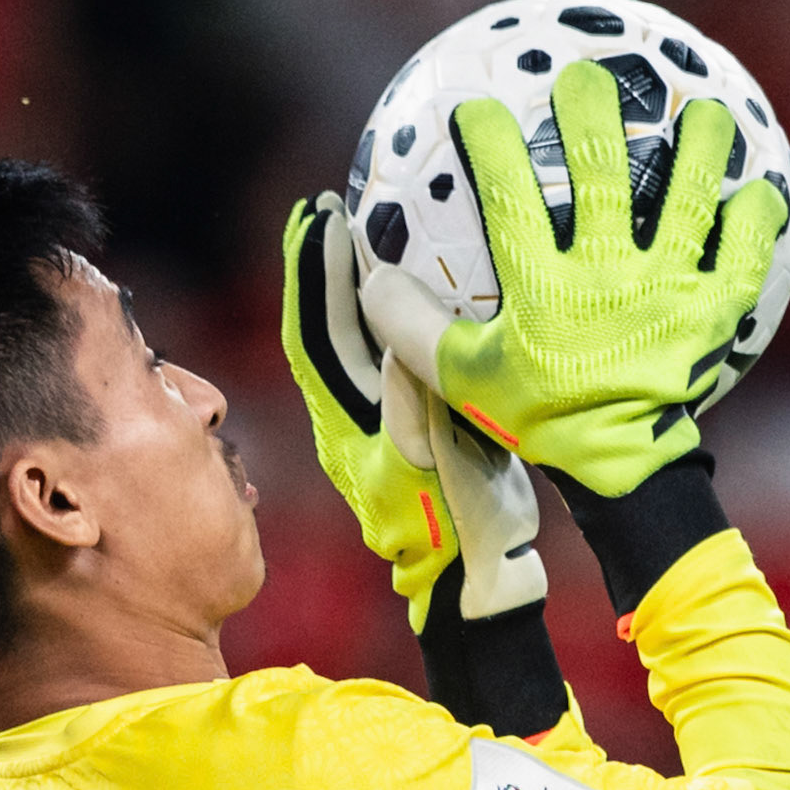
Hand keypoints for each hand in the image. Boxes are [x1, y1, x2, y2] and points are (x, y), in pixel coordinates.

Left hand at [281, 193, 545, 631]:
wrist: (477, 584)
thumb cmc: (452, 528)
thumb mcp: (429, 459)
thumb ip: (411, 396)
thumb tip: (395, 329)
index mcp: (347, 426)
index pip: (314, 334)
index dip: (312, 273)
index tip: (316, 216)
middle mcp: (356, 420)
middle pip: (328, 329)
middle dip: (326, 267)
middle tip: (332, 205)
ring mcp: (385, 427)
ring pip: (359, 342)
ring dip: (357, 287)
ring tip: (366, 231)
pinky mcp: (419, 431)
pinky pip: (397, 358)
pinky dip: (398, 317)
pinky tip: (418, 288)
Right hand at [360, 59, 787, 499]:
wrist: (621, 471)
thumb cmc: (541, 422)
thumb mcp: (465, 384)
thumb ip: (415, 333)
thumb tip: (372, 282)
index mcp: (543, 288)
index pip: (508, 197)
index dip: (490, 144)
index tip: (477, 109)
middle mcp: (606, 274)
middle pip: (598, 170)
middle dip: (589, 112)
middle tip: (587, 78)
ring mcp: (666, 290)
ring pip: (686, 197)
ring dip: (695, 146)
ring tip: (702, 112)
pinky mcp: (712, 314)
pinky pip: (742, 257)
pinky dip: (753, 222)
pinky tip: (760, 191)